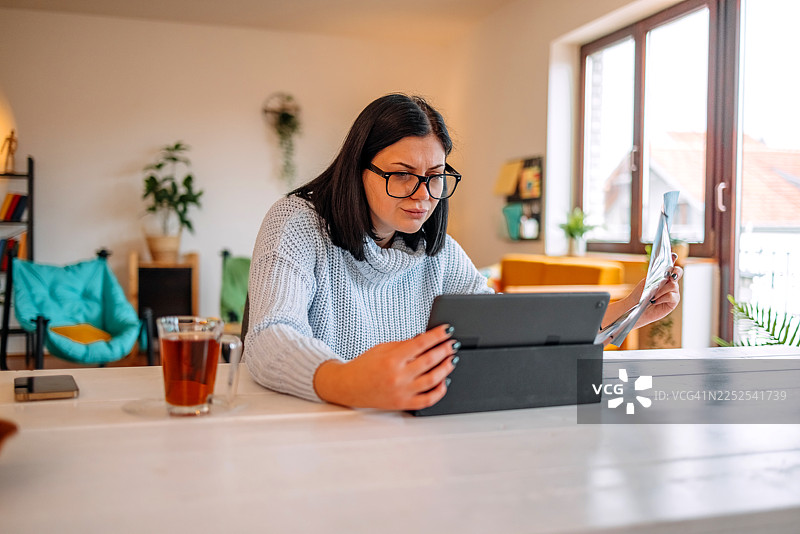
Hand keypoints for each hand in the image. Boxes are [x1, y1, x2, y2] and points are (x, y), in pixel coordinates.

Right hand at [313, 324, 458, 409]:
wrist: (348, 386)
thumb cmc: (364, 366)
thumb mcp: (382, 348)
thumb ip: (405, 344)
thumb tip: (426, 339)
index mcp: (392, 359)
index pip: (421, 343)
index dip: (437, 335)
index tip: (447, 330)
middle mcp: (398, 376)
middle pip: (430, 361)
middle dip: (445, 350)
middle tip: (453, 344)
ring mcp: (401, 392)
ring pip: (433, 380)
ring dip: (446, 368)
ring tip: (452, 359)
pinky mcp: (402, 404)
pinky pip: (427, 400)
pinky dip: (439, 391)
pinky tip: (444, 381)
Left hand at [601, 255, 682, 332]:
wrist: (635, 308)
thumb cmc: (640, 295)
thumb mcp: (647, 281)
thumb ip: (657, 274)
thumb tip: (666, 268)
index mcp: (664, 276)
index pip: (671, 265)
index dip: (673, 259)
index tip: (673, 256)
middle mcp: (671, 283)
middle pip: (678, 272)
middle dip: (675, 272)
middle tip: (670, 276)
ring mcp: (673, 292)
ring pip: (673, 285)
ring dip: (661, 290)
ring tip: (652, 295)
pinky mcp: (673, 302)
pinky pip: (671, 296)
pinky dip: (661, 297)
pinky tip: (654, 301)